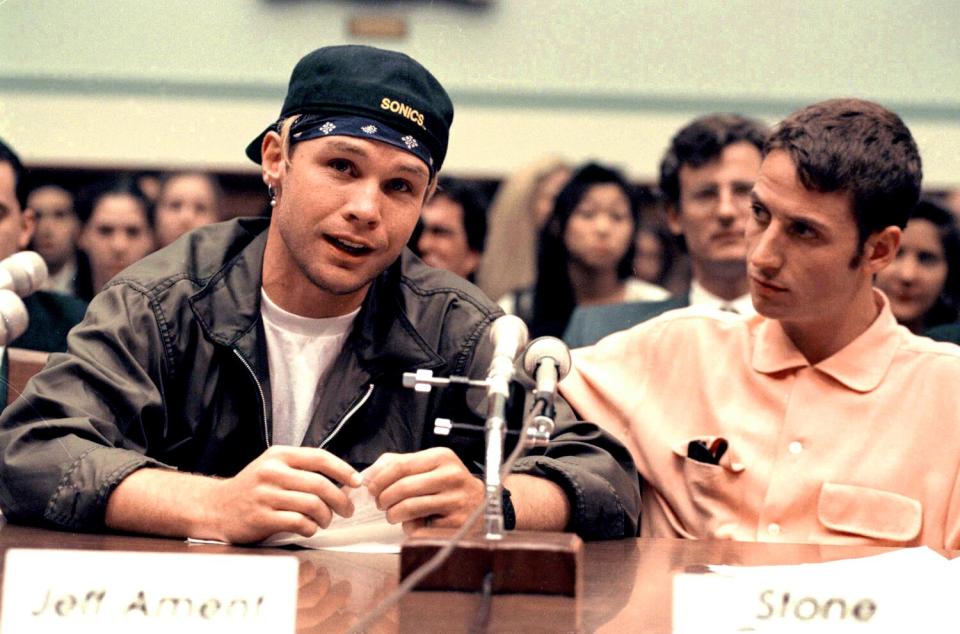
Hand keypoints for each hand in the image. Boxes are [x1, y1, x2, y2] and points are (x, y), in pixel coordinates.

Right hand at [207, 445, 362, 543]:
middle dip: (340, 500)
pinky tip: (309, 529)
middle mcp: (272, 472)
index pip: (320, 458)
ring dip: (326, 516)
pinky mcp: (261, 517)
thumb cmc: (252, 489)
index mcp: (279, 455)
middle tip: (346, 510)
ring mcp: (265, 495)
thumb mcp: (273, 468)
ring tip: (325, 521)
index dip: (343, 470)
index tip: (357, 482)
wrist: (215, 507)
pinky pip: (298, 522)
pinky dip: (310, 528)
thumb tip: (343, 479)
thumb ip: (301, 469)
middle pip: (320, 484)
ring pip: (312, 504)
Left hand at [362, 448, 483, 533]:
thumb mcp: (430, 466)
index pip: (401, 466)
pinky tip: (415, 523)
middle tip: (381, 504)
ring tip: (393, 515)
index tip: (371, 489)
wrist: (479, 505)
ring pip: (409, 507)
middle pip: (403, 487)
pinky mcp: (456, 523)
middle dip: (384, 498)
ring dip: (393, 514)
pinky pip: (421, 527)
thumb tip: (370, 473)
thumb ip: (400, 463)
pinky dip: (410, 527)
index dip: (380, 479)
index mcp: (442, 457)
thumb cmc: (448, 485)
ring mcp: (455, 500)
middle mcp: (451, 476)